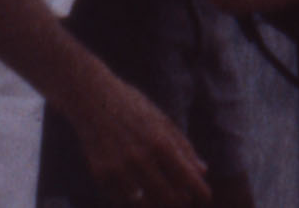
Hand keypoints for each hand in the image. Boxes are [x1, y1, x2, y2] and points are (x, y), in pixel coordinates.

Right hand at [62, 71, 209, 206]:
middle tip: (184, 200)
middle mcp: (140, 159)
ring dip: (157, 202)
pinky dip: (134, 197)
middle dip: (179, 200)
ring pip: (144, 201)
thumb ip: (183, 147)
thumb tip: (202, 170)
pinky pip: (122, 197)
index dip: (199, 190)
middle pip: (167, 195)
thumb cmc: (134, 107)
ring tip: (163, 199)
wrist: (92, 100)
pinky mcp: (100, 174)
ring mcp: (118, 168)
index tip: (206, 198)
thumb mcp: (163, 122)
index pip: (186, 177)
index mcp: (160, 143)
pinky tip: (140, 193)